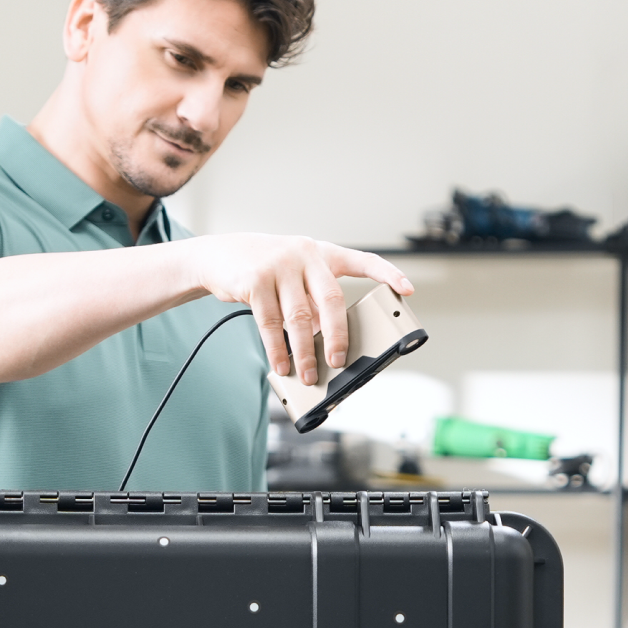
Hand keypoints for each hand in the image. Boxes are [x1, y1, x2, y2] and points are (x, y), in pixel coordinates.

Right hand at [184, 234, 413, 384]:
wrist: (220, 255)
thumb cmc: (268, 270)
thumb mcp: (296, 276)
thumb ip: (314, 300)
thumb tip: (326, 344)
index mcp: (323, 253)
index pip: (363, 260)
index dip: (388, 274)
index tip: (407, 290)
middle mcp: (305, 254)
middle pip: (331, 300)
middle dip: (337, 336)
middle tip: (338, 362)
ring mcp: (279, 265)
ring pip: (299, 318)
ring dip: (304, 353)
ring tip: (308, 374)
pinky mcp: (254, 280)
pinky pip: (270, 323)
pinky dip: (277, 349)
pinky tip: (281, 364)